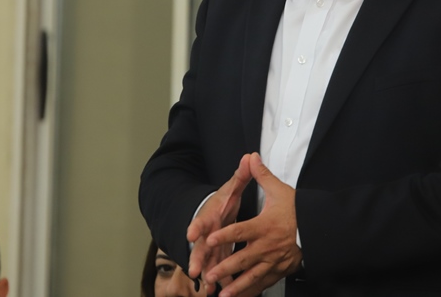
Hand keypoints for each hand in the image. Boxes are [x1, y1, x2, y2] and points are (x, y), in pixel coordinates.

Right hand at [187, 154, 252, 293]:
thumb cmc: (223, 200)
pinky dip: (219, 280)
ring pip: (208, 261)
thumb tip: (249, 156)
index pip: (202, 219)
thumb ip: (242, 175)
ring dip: (207, 273)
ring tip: (208, 287)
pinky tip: (221, 291)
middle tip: (194, 270)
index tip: (191, 234)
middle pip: (200, 245)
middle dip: (197, 257)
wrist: (214, 212)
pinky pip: (217, 268)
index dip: (196, 226)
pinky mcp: (217, 256)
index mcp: (212, 214)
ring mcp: (211, 245)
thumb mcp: (232, 187)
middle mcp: (208, 232)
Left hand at [204, 153, 302, 296]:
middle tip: (210, 275)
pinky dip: (251, 290)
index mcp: (265, 226)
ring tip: (222, 294)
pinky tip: (239, 296)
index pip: (241, 231)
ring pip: (252, 276)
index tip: (210, 240)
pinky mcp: (279, 269)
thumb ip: (261, 175)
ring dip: (236, 286)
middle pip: (243, 259)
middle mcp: (267, 246)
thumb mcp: (279, 190)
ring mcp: (274, 260)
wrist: (318, 226)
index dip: (225, 235)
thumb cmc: (297, 209)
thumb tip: (251, 157)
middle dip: (225, 268)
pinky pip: (263, 282)